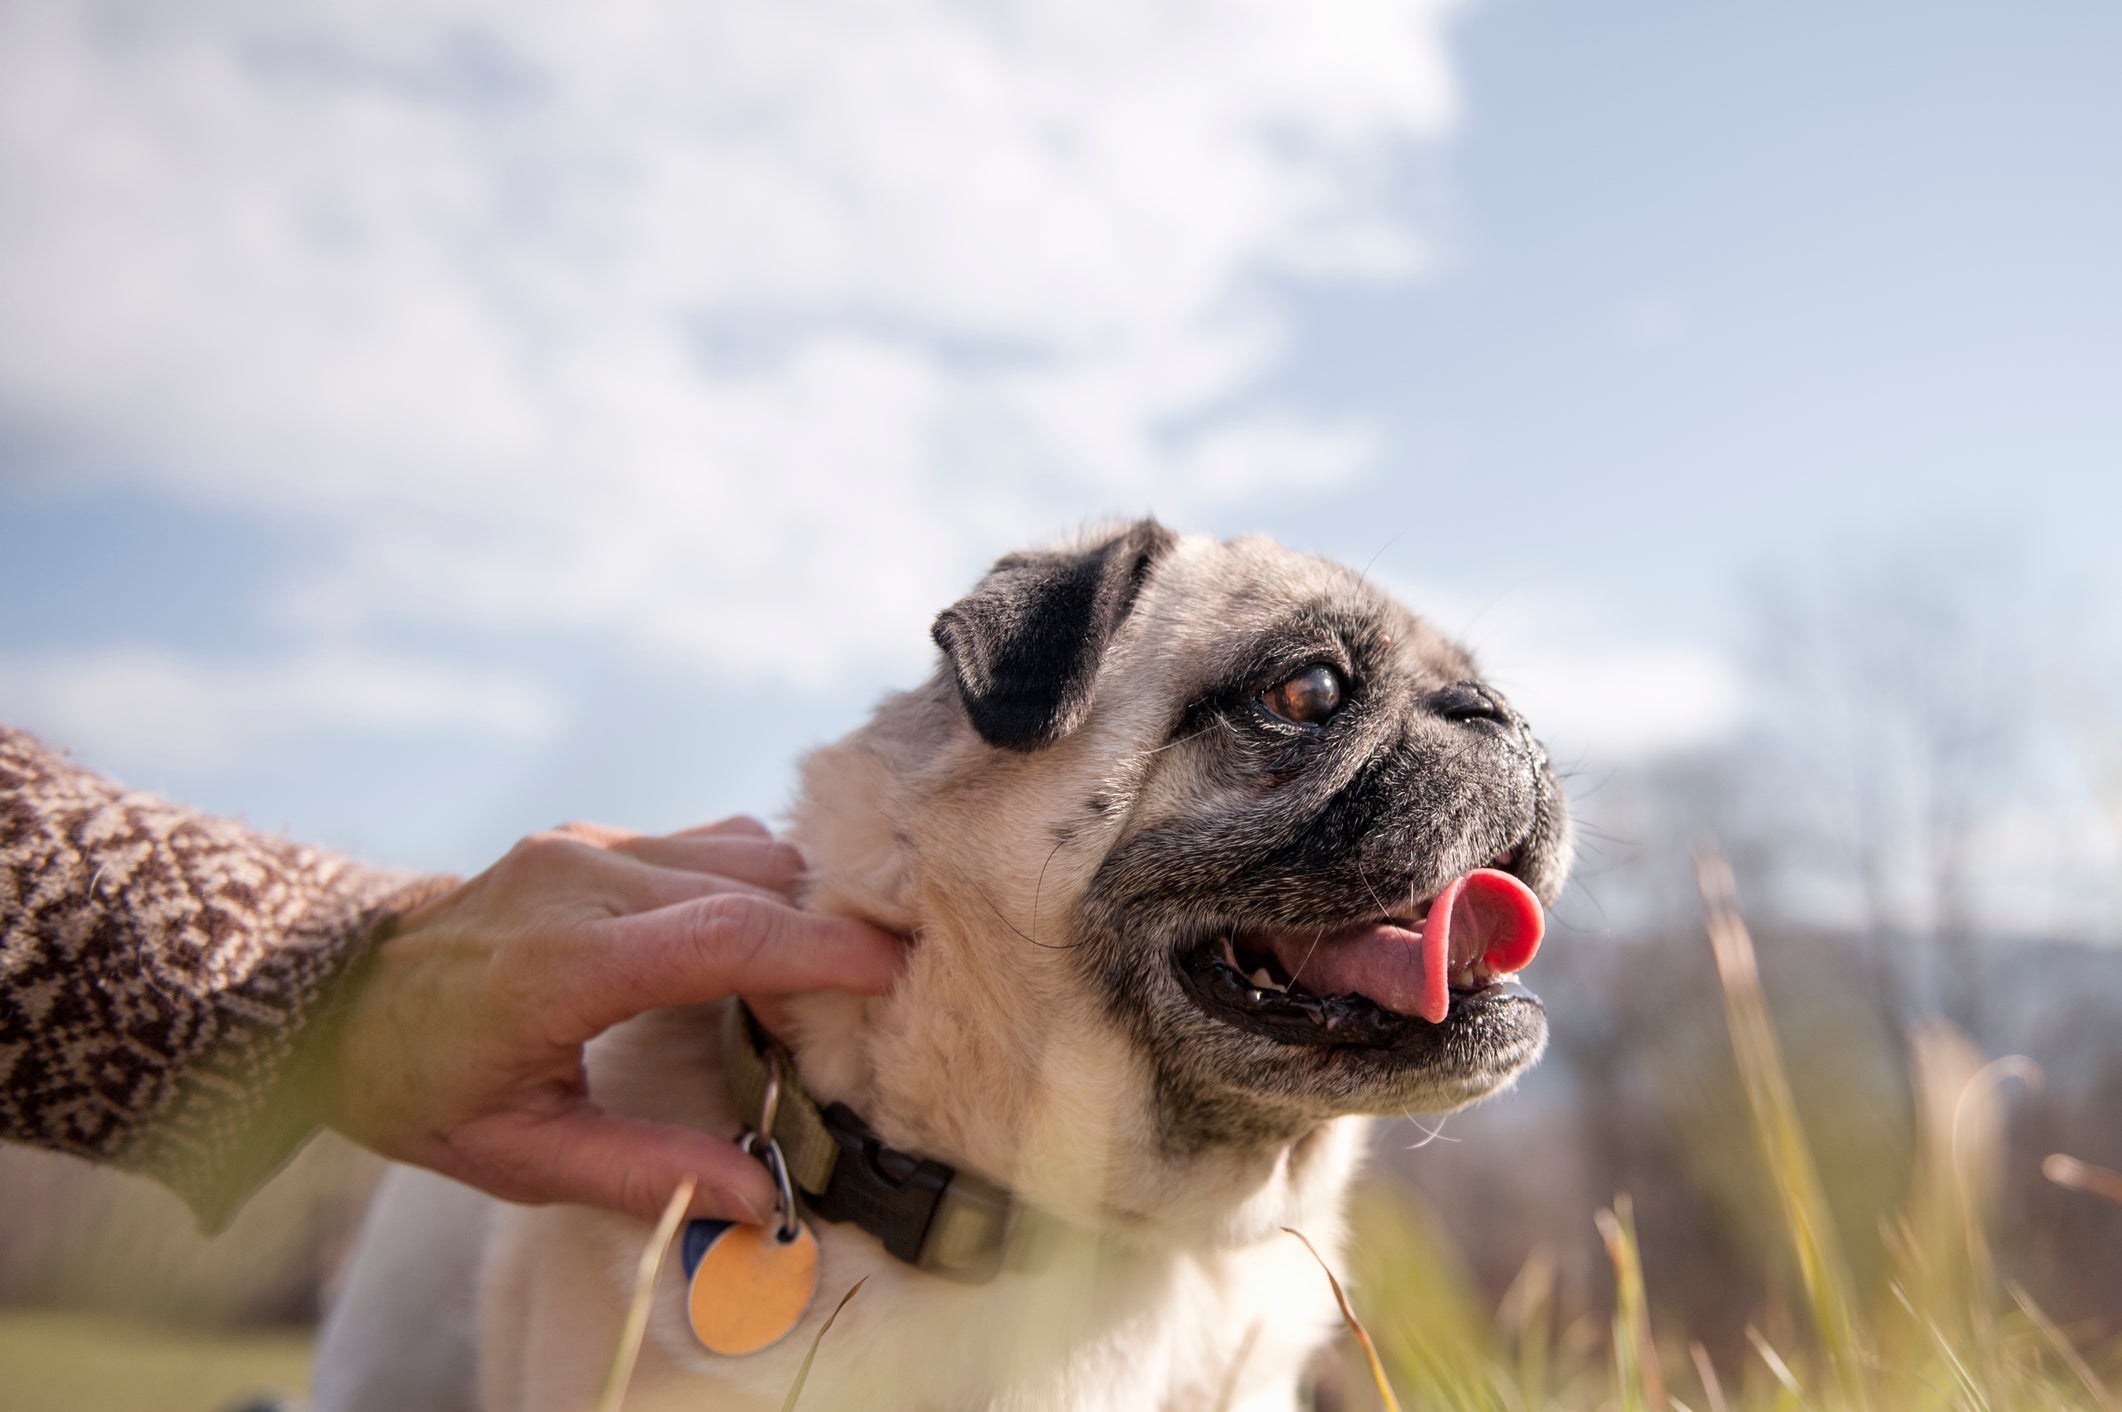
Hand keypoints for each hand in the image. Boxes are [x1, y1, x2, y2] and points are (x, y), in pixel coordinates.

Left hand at [311, 817, 902, 1224]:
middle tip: (866, 1002)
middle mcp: (584, 879)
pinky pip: (710, 841)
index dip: (824, 950)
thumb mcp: (518, 1155)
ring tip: (813, 979)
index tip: (895, 975)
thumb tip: (760, 1194)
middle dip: (826, 934)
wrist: (331, 993)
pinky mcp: (594, 835)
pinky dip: (754, 885)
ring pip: (744, 848)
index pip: (725, 934)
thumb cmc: (418, 1084)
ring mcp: (589, 844)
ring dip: (795, 905)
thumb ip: (642, 1172)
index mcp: (563, 963)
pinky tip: (755, 939)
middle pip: (756, 881)